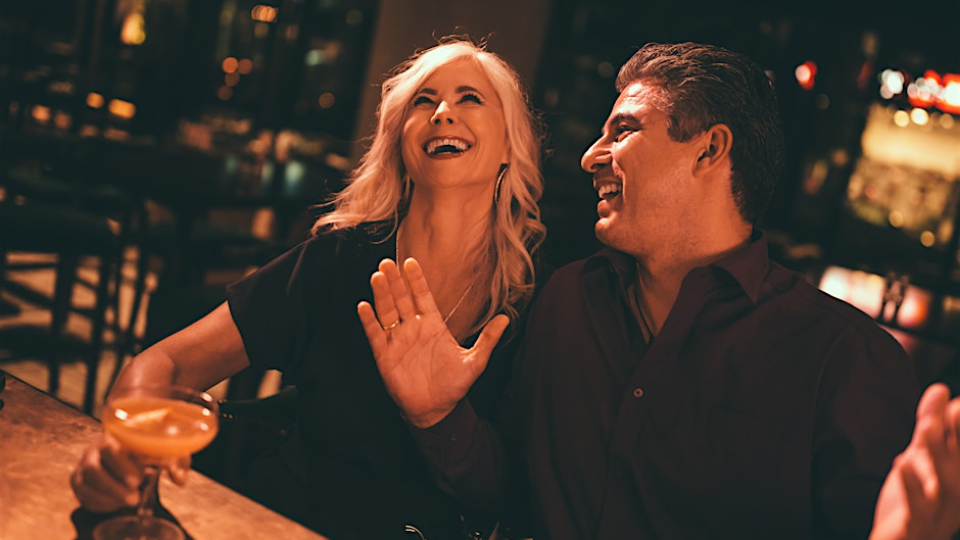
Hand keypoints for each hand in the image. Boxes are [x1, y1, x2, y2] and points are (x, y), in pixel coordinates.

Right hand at [71, 433, 191, 512]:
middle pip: (93, 467)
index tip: (138, 480)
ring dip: (108, 496)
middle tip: (135, 496)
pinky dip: (100, 502)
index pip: (110, 447)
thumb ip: (177, 462)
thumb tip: (177, 476)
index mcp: (115, 435)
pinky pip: (82, 494)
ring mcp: (84, 465)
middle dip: (113, 486)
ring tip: (131, 501)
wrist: (134, 456)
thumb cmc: (152, 451)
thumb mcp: (169, 452)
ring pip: (85, 482)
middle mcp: (95, 449)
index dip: (121, 465)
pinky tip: (118, 503)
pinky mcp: (79, 480)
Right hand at [358, 258, 508, 427]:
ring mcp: (398, 340)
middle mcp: (413, 328)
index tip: (411, 262)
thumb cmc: (453, 385)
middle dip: (395, 281)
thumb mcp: (475, 361)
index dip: (416, 280)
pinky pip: (375, 334)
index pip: (423, 296)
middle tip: (387, 262)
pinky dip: (369, 321)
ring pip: (387, 312)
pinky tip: (364, 306)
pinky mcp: (385, 355)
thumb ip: (488, 339)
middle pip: (401, 299)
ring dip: (382, 294)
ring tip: (377, 276)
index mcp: (433, 325)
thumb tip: (506, 319)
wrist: (436, 409)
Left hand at [870, 383, 959, 539]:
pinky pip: (918, 509)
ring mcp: (940, 513)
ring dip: (939, 454)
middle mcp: (956, 496)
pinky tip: (902, 463)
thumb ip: (931, 425)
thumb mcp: (921, 458)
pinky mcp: (916, 526)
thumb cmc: (915, 501)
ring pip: (945, 484)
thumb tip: (940, 388)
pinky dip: (912, 487)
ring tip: (926, 425)